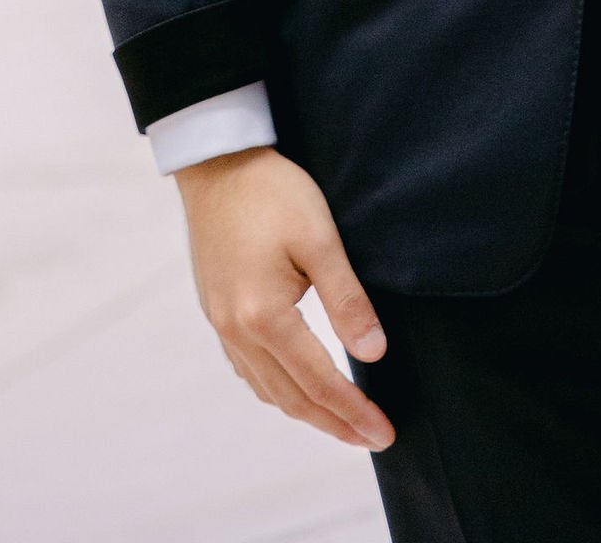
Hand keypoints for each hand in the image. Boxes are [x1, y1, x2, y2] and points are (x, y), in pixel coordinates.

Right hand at [177, 144, 393, 449]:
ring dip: (306, 411)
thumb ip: (346, 299)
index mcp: (264, 316)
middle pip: (291, 398)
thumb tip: (373, 353)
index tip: (384, 433)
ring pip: (267, 389)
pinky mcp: (217, 311)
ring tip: (341, 422)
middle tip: (372, 438)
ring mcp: (222, 324)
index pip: (319, 382)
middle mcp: (237, 330)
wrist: (216, 163)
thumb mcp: (319, 238)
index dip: (353, 411)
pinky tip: (296, 387)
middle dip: (334, 423)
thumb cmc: (271, 192)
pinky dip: (278, 388)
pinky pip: (249, 369)